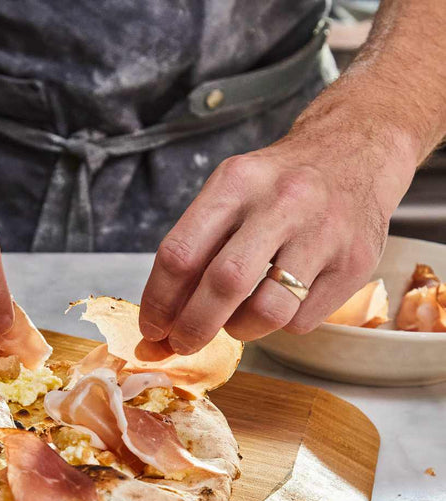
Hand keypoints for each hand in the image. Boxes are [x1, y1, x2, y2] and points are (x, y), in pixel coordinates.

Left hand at [139, 114, 417, 353]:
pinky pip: (302, 320)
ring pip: (267, 311)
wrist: (356, 152)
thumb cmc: (277, 186)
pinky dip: (279, 324)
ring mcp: (325, 233)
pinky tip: (278, 302)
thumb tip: (162, 321)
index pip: (180, 253)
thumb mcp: (230, 192)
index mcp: (237, 182)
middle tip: (181, 343)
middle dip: (192, 328)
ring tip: (236, 319)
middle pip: (223, 284)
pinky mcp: (355, 264)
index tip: (151, 328)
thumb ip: (196, 249)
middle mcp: (283, 203)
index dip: (158, 302)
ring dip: (239, 330)